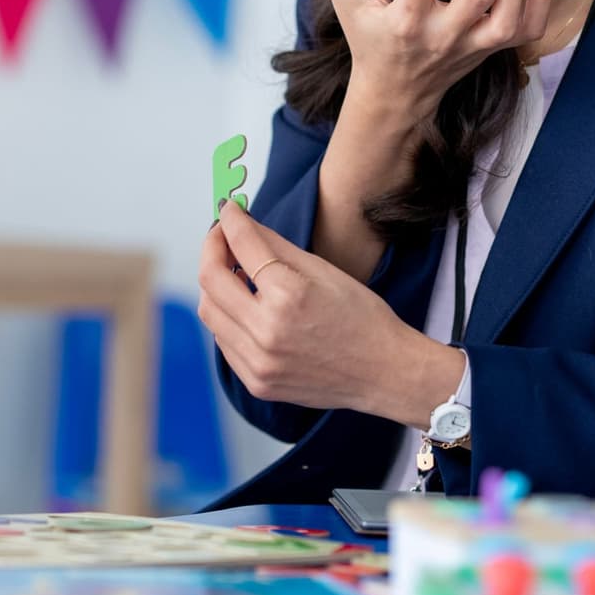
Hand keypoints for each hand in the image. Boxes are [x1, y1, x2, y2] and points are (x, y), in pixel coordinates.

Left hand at [196, 201, 459, 424]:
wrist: (384, 372)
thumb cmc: (362, 319)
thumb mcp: (322, 270)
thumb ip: (274, 245)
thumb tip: (242, 224)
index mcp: (288, 296)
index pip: (242, 245)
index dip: (230, 222)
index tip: (228, 212)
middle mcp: (267, 332)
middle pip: (210, 280)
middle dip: (211, 250)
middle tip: (222, 238)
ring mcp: (259, 362)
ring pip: (210, 313)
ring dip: (215, 286)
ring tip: (234, 273)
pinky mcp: (257, 382)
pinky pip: (223, 341)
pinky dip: (226, 317)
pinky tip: (245, 307)